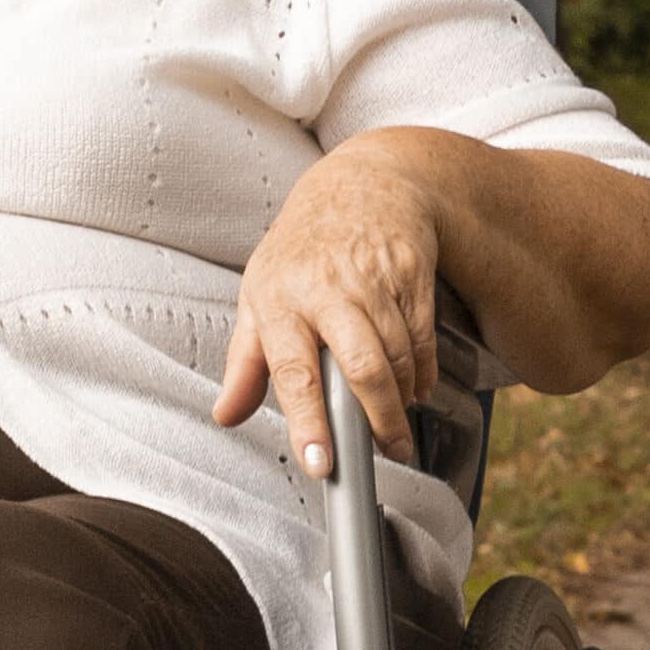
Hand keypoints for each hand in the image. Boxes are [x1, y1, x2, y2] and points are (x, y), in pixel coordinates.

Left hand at [217, 147, 440, 475]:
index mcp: (279, 299)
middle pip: (362, 366)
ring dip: (402, 399)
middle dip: (378, 418)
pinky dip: (423, 372)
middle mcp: (326, 288)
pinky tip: (414, 387)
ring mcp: (373, 277)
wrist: (359, 187)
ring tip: (396, 424)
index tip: (319, 462)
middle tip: (387, 452)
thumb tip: (226, 415)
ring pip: (398, 356)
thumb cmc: (301, 252)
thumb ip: (246, 364)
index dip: (308, 421)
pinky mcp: (411, 272)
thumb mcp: (259, 298)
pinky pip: (423, 338)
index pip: (293, 371)